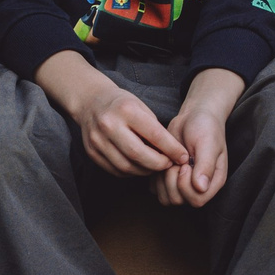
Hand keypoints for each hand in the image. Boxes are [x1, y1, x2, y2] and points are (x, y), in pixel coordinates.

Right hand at [70, 83, 184, 178]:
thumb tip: (174, 154)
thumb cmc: (123, 105)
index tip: (183, 157)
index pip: (154, 135)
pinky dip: (132, 172)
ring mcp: (97, 140)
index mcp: (126, 110)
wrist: (91, 102)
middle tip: (169, 164)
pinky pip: (116, 170)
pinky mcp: (92, 153)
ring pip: (126, 167)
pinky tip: (140, 167)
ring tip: (156, 166)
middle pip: (138, 154)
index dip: (172, 149)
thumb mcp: (142, 108)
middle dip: (159, 164)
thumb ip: (156, 130)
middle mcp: (109, 125)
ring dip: (146, 171)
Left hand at [155, 103, 228, 206]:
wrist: (193, 116)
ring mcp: (183, 185)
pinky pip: (156, 190)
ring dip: (162, 179)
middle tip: (177, 161)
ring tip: (170, 161)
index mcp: (213, 182)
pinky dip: (155, 177)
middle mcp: (199, 187)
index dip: (186, 185)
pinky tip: (163, 162)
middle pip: (179, 200)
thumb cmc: (205, 127)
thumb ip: (206, 165)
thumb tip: (201, 187)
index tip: (186, 163)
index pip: (197, 200)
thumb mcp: (208, 143)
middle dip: (172, 180)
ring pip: (166, 198)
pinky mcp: (169, 180)